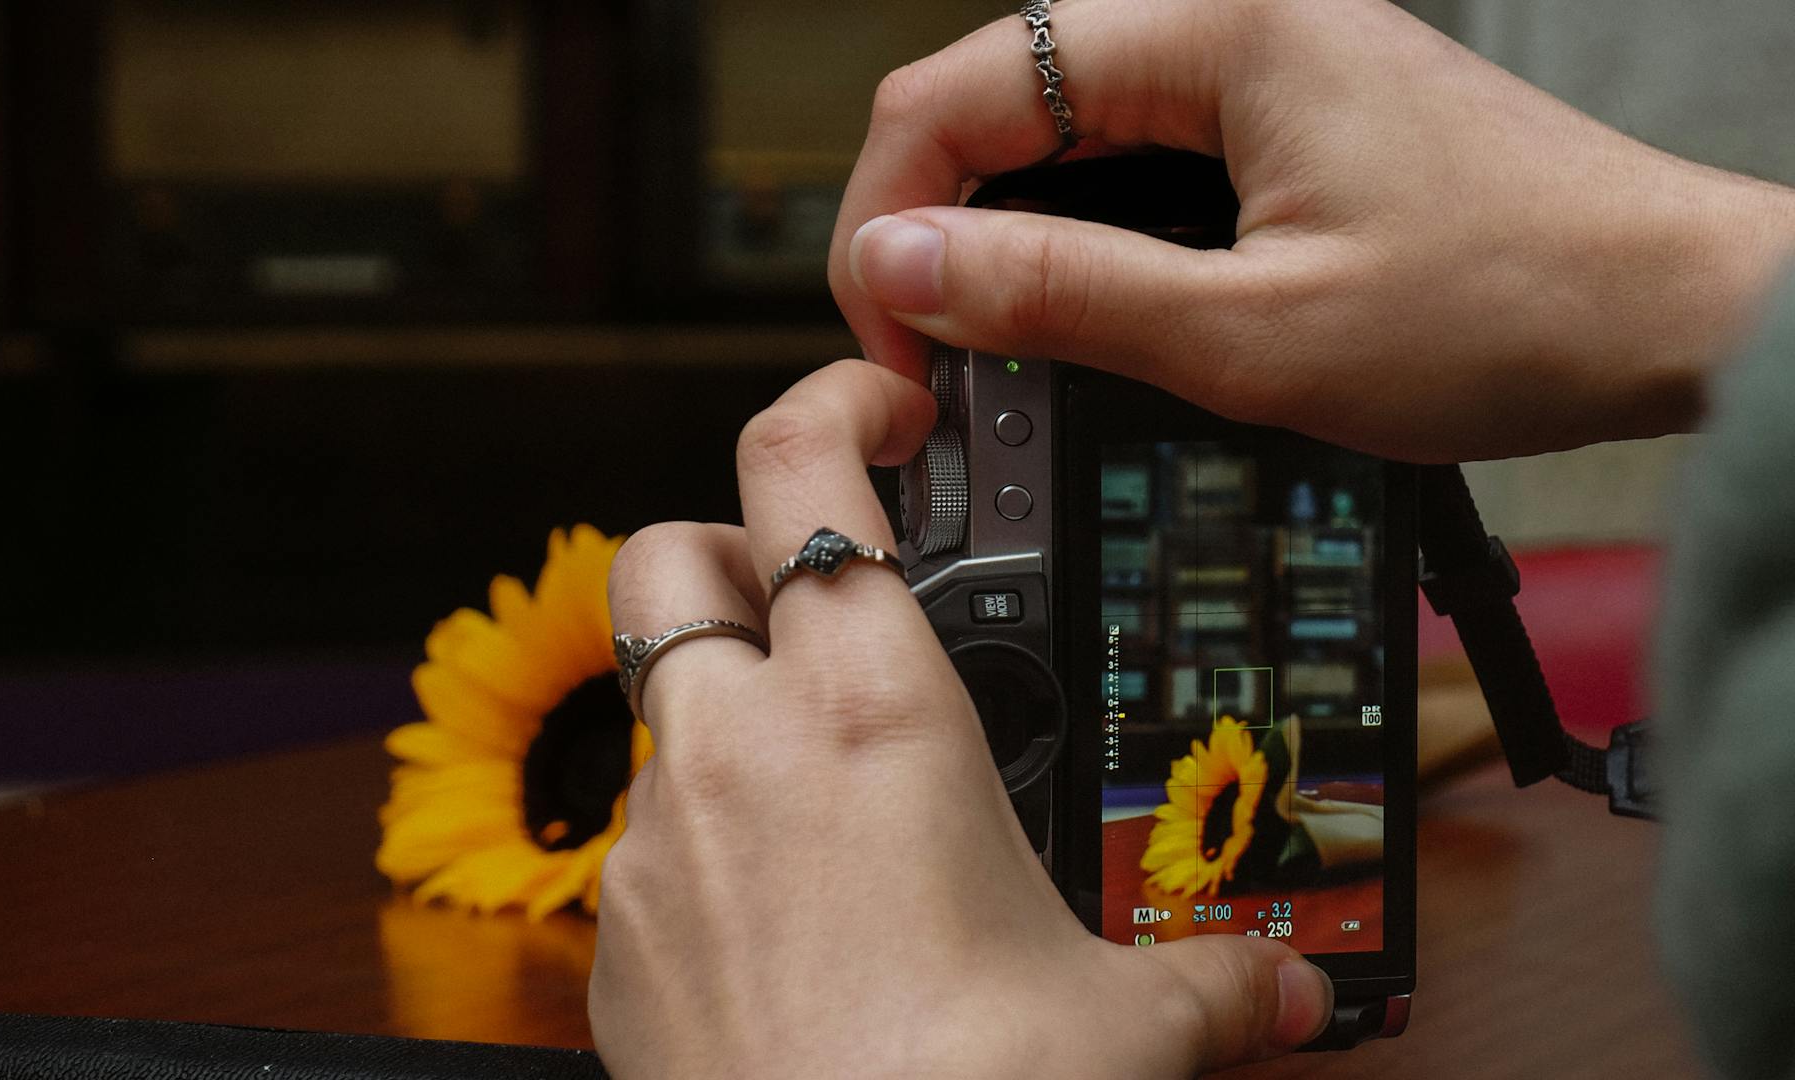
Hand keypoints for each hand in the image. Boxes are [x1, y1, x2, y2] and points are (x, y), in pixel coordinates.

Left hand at [592, 360, 1331, 1078]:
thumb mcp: (1121, 1025)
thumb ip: (1214, 985)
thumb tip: (1288, 997)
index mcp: (868, 709)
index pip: (800, 467)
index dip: (829, 399)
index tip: (879, 404)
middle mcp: (738, 746)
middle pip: (671, 551)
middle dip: (733, 540)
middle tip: (821, 582)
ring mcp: (661, 835)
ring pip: (655, 693)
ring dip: (720, 692)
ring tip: (819, 762)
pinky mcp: (621, 929)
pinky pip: (647, 828)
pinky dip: (702, 822)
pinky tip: (782, 898)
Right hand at [829, 0, 1794, 461]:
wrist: (1676, 313)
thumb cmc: (1514, 307)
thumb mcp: (1252, 333)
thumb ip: (1061, 290)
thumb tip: (905, 262)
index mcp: (1218, 29)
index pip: (960, 89)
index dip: (891, 212)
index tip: (891, 327)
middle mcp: (1236, 18)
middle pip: (1000, 97)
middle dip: (937, 223)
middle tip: (932, 352)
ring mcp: (1266, 63)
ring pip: (1062, 130)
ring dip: (1009, 232)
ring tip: (996, 345)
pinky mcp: (1291, 116)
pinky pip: (1138, 157)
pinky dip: (1088, 233)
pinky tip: (1085, 311)